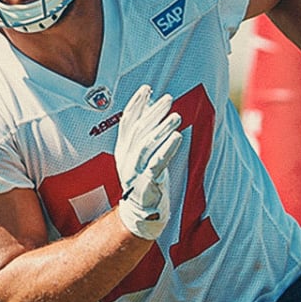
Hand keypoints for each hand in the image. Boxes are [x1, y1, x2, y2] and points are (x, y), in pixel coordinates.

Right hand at [115, 85, 182, 239]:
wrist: (142, 213)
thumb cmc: (145, 180)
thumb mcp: (141, 156)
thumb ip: (144, 135)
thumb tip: (150, 109)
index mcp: (123, 150)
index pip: (127, 122)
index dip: (136, 104)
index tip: (147, 88)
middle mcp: (126, 158)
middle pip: (139, 130)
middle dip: (153, 112)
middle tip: (168, 98)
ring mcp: (135, 171)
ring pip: (147, 144)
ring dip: (162, 128)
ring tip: (176, 116)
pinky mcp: (147, 183)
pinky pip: (156, 163)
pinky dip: (167, 149)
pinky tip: (177, 137)